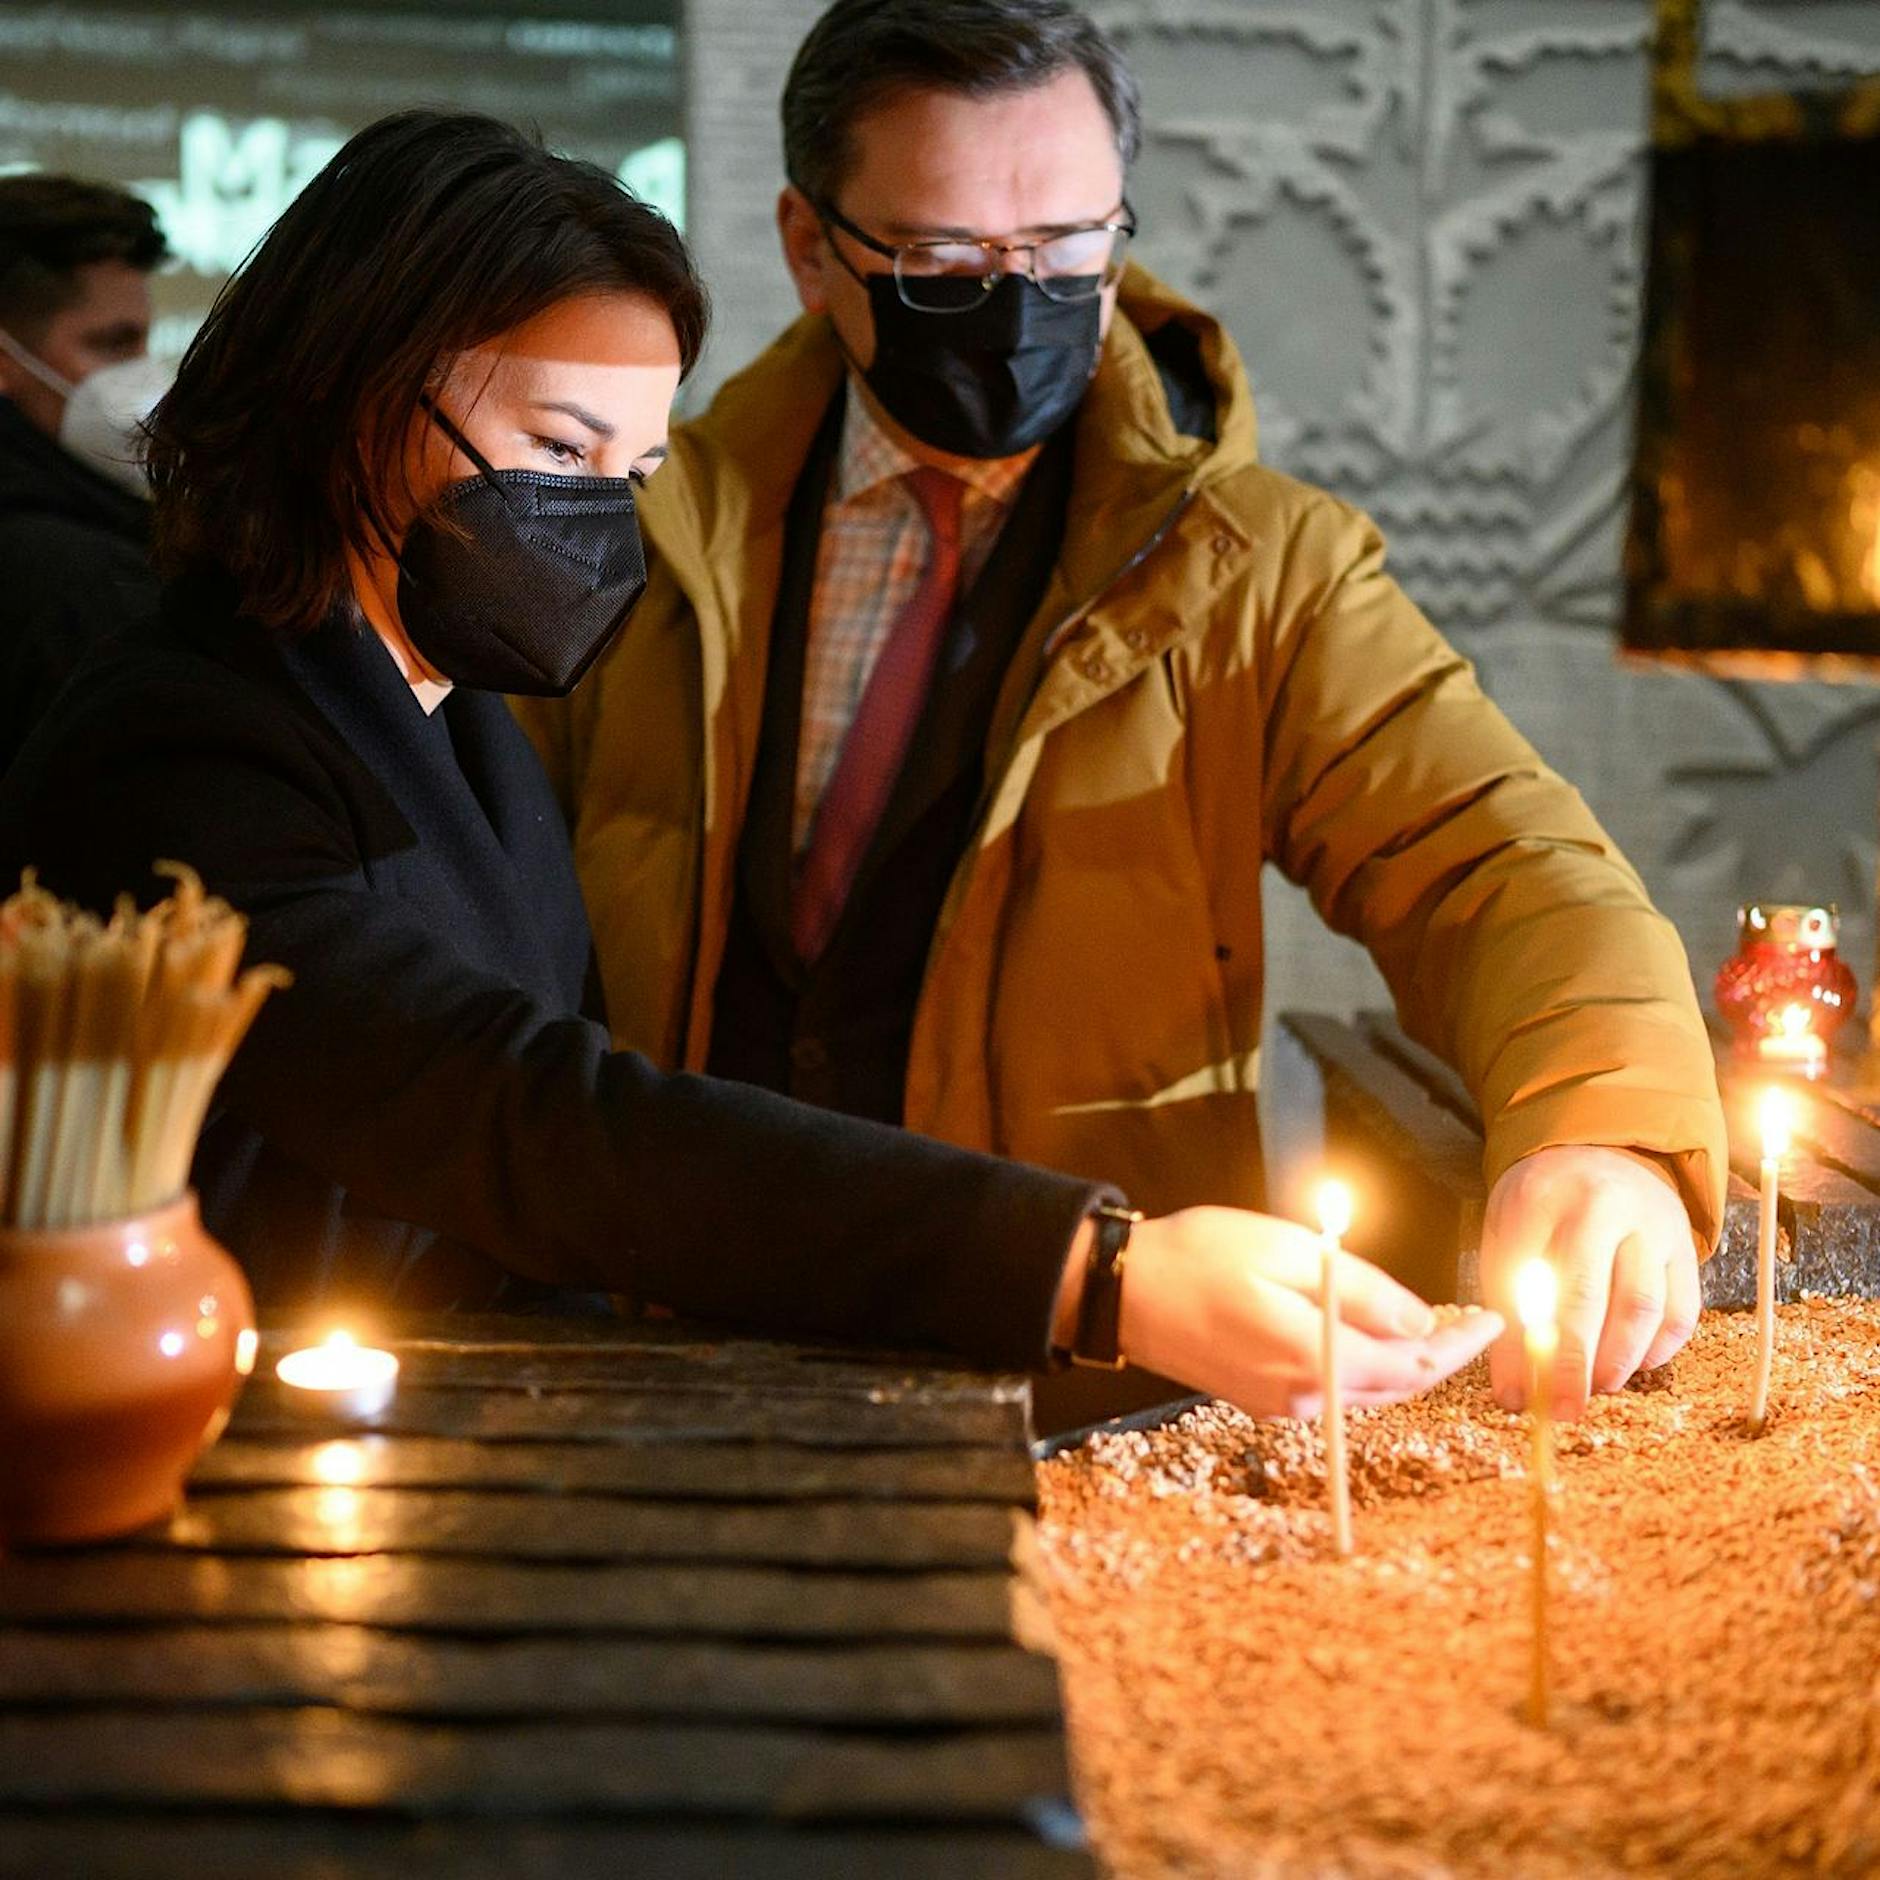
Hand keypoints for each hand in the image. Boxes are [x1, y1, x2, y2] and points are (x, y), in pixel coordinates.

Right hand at [1092, 1205, 1501, 1418]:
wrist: (1120, 1293)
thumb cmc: (1197, 1256)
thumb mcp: (1286, 1250)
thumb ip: (1359, 1288)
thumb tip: (1420, 1319)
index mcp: (1315, 1357)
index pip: (1414, 1362)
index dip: (1460, 1342)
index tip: (1494, 1318)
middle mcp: (1304, 1396)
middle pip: (1396, 1385)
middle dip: (1440, 1353)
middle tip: (1473, 1318)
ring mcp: (1280, 1404)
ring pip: (1367, 1390)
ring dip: (1404, 1361)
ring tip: (1433, 1324)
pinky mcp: (1260, 1399)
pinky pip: (1333, 1388)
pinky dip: (1365, 1365)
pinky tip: (1370, 1334)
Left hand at [1479, 1145, 1701, 1417]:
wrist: (1598, 1152)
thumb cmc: (1541, 1207)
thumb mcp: (1506, 1238)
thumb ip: (1506, 1308)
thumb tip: (1513, 1393)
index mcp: (1541, 1199)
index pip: (1530, 1282)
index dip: (1524, 1347)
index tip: (1518, 1397)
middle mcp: (1602, 1207)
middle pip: (1591, 1297)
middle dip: (1575, 1365)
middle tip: (1563, 1410)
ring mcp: (1652, 1224)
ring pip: (1644, 1308)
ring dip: (1619, 1362)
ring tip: (1594, 1387)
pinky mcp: (1686, 1246)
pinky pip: (1681, 1312)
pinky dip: (1657, 1350)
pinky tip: (1631, 1364)